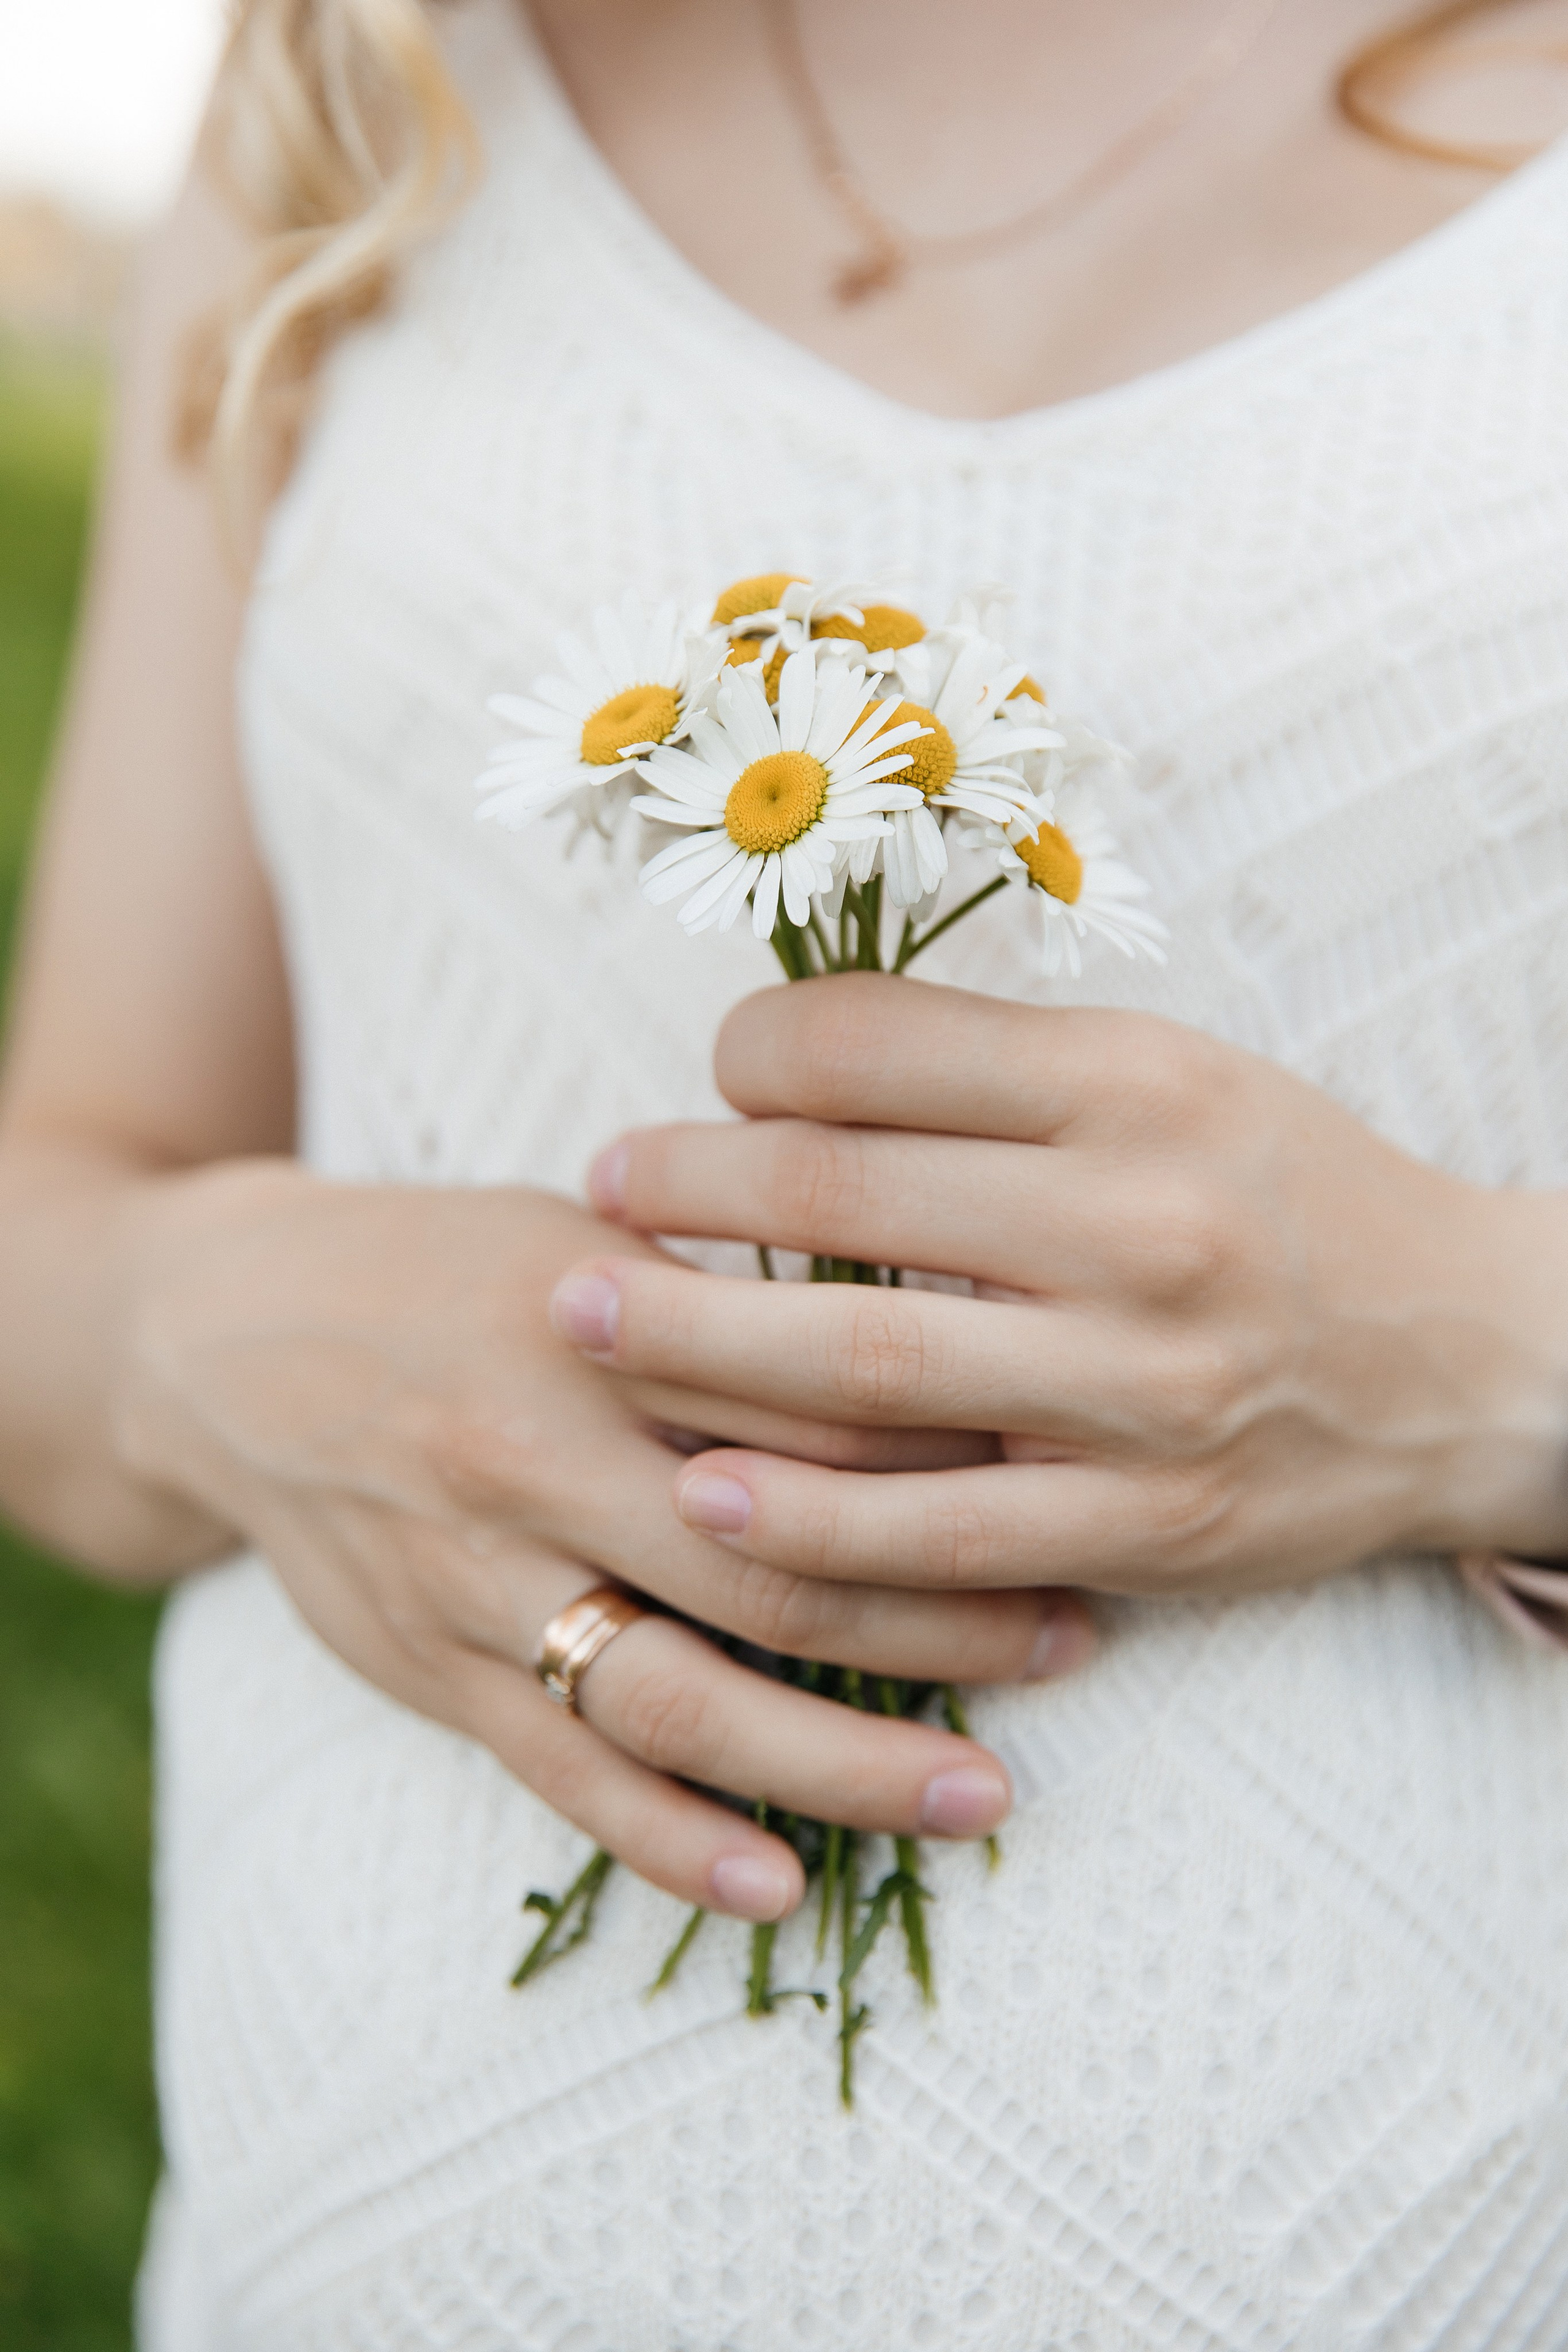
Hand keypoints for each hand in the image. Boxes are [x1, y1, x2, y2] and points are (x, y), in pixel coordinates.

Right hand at [113, 1161, 1095, 1919]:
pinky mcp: (434, 1667)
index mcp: (599, 1325)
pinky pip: (565, 1774)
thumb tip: (932, 1326)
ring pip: (683, 1696)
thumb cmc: (443, 1270)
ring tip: (982, 1794)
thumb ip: (729, 1287)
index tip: (1072, 1475)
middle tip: (1076, 1644)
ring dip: (844, 1760)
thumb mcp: (584, 1234)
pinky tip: (780, 1881)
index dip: (956, 1452)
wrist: (225, 1339)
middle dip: (945, 1618)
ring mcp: (483, 1577)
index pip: (813, 1405)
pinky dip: (672, 1839)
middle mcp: (543, 1459)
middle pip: (777, 1563)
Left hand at [557, 976, 1567, 1600]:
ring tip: (585, 1324)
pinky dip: (808, 1519)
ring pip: (870, 1367)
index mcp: (1137, 1086)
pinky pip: (942, 1534)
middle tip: (591, 1194)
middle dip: (686, 1191)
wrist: (1469, 1359)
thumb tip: (781, 1060)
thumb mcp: (1172, 1078)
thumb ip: (994, 1070)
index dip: (753, 1052)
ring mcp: (1143, 1386)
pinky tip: (700, 1493)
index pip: (886, 1044)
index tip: (704, 1076)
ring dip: (698, 1345)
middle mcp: (1139, 1225)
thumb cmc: (1285, 1199)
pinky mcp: (1149, 1523)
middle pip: (848, 1197)